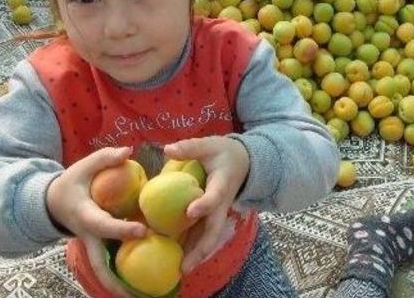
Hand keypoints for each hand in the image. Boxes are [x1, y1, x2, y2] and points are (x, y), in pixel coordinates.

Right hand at [47, 147, 146, 297]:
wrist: (50, 203)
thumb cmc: (70, 184)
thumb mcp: (82, 166)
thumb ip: (104, 158)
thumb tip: (129, 150)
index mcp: (85, 217)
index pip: (105, 226)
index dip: (122, 229)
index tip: (143, 230)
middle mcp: (88, 237)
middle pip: (100, 266)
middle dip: (115, 283)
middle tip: (136, 296)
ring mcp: (92, 246)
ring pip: (104, 271)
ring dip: (118, 287)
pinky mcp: (98, 248)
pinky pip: (109, 265)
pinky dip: (121, 276)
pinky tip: (141, 285)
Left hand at [163, 136, 249, 272]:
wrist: (245, 162)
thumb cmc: (225, 153)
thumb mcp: (210, 144)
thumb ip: (190, 147)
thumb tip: (168, 149)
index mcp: (222, 184)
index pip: (214, 197)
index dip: (204, 204)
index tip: (190, 212)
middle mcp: (222, 204)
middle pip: (214, 229)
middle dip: (201, 248)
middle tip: (186, 265)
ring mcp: (218, 212)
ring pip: (210, 236)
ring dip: (197, 253)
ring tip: (182, 270)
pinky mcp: (213, 216)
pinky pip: (204, 234)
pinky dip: (194, 247)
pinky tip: (181, 259)